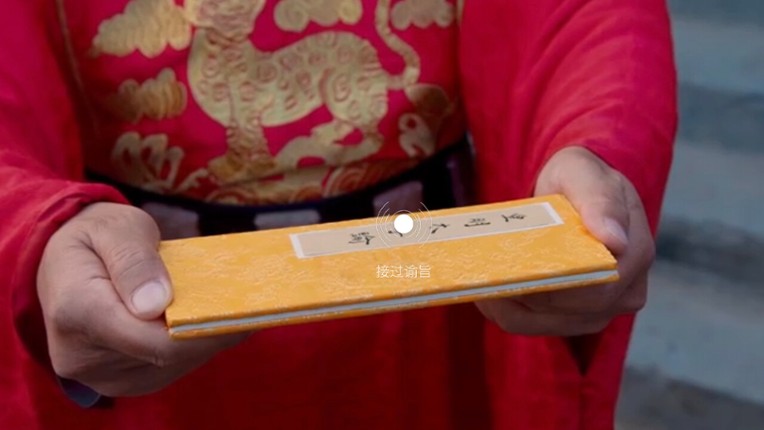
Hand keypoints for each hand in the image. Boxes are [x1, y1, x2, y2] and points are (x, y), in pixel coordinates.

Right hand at [37, 203, 247, 396]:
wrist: (65, 263)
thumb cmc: (96, 237)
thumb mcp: (115, 228)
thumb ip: (134, 261)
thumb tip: (155, 304)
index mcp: (76, 311)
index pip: (151, 339)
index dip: (201, 329)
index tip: (240, 308)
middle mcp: (81, 355)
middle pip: (167, 356)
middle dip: (210, 330)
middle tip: (251, 302)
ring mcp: (99, 375)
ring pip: (172, 366)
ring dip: (205, 339)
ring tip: (232, 306)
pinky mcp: (119, 379)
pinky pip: (167, 369)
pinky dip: (193, 346)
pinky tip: (211, 320)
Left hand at [476, 146, 654, 335]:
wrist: (572, 191)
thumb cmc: (579, 179)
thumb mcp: (585, 174)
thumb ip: (600, 201)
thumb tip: (616, 241)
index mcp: (635, 255)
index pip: (599, 288)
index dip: (557, 284)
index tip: (519, 267)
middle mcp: (623, 291)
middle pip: (569, 311)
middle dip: (527, 294)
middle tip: (489, 276)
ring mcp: (598, 310)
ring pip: (545, 324)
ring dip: (509, 307)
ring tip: (481, 283)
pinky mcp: (570, 318)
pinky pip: (533, 325)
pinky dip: (506, 312)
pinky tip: (487, 293)